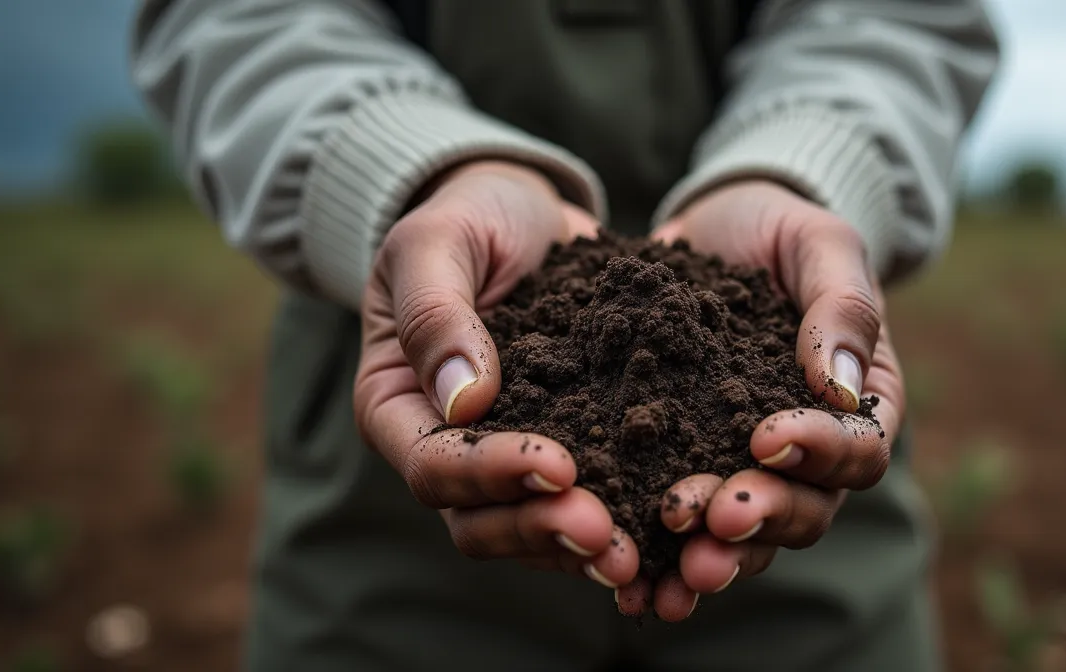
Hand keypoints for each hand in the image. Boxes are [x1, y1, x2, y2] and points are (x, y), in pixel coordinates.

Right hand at [353, 161, 638, 589]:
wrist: (523, 210)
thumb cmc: (467, 215)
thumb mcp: (438, 241)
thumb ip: (436, 313)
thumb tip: (465, 400)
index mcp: (397, 405)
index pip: (433, 464)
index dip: (491, 475)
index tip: (558, 465)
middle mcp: (446, 448)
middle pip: (479, 520)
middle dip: (542, 529)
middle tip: (607, 533)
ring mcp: (507, 458)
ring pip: (532, 531)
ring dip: (582, 547)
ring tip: (639, 554)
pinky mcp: (570, 451)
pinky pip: (587, 504)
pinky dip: (620, 522)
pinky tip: (668, 530)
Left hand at [616, 180, 903, 620]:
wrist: (714, 231)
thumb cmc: (781, 231)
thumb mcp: (820, 244)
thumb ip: (841, 305)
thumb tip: (840, 384)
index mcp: (861, 404)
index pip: (859, 450)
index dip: (819, 453)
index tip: (766, 437)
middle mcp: (812, 452)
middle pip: (805, 509)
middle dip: (759, 517)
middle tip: (712, 519)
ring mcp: (747, 468)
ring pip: (745, 532)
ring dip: (715, 555)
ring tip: (676, 572)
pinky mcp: (686, 467)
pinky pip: (683, 527)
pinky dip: (662, 560)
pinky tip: (630, 586)